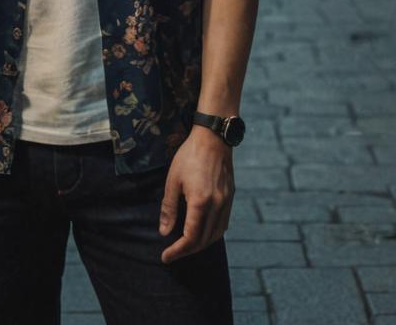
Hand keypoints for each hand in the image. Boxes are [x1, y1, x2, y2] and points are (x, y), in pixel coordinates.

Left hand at [158, 127, 234, 263]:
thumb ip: (169, 208)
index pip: (190, 238)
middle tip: (172, 254)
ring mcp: (226, 202)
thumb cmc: (189, 156)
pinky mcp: (230, 197)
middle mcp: (217, 206)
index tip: (165, 256)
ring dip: (201, 245)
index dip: (177, 251)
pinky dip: (212, 234)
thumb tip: (164, 232)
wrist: (213, 139)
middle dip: (187, 251)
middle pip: (204, 241)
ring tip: (186, 246)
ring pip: (216, 235)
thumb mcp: (173, 180)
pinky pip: (223, 224)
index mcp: (200, 203)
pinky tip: (202, 232)